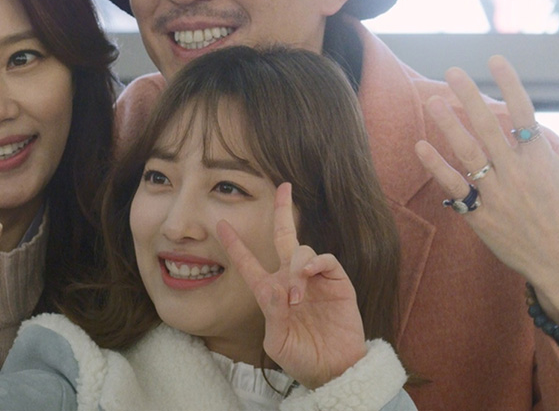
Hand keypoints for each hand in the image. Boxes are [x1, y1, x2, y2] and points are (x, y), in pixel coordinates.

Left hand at [217, 183, 365, 390]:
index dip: (235, 245)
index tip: (221, 224)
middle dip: (283, 210)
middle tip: (283, 187)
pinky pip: (326, 259)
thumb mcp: (278, 342)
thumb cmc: (301, 358)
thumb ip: (272, 315)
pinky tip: (309, 276)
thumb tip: (274, 288)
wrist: (334, 371)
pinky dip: (316, 263)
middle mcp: (291, 279)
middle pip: (284, 236)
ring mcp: (315, 279)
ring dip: (296, 269)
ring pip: (301, 250)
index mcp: (270, 292)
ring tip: (297, 298)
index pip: (248, 263)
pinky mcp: (337, 283)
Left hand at [414, 55, 558, 323]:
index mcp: (544, 160)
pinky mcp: (480, 215)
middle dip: (471, 98)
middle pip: (490, 129)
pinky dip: (437, 167)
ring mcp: (498, 195)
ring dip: (449, 126)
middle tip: (452, 71)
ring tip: (433, 100)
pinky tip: (421, 146)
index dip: (510, 85)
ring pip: (469, 154)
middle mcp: (519, 174)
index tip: (495, 59)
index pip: (525, 114)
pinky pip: (454, 188)